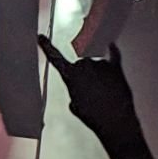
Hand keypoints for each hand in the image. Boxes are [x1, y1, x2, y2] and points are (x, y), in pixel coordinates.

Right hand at [37, 35, 148, 158]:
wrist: (115, 121)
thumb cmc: (93, 116)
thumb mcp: (74, 105)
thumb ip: (74, 89)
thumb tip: (81, 82)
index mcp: (70, 75)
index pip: (55, 58)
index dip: (47, 47)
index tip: (41, 37)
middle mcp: (84, 65)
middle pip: (81, 63)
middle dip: (85, 75)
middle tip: (92, 93)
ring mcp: (101, 64)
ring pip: (97, 64)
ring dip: (99, 75)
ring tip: (104, 93)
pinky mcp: (116, 67)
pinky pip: (114, 55)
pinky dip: (112, 51)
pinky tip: (112, 46)